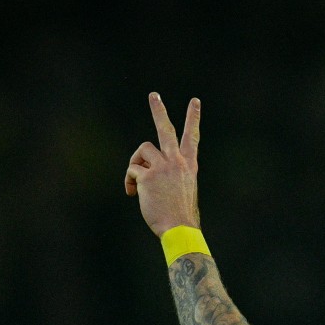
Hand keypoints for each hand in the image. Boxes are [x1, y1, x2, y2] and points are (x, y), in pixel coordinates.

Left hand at [124, 92, 200, 237]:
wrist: (180, 228)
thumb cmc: (181, 216)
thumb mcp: (184, 191)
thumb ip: (173, 177)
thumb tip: (153, 174)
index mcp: (189, 166)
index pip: (192, 137)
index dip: (193, 118)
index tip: (195, 101)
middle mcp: (177, 162)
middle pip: (166, 129)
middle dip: (159, 111)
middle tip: (154, 96)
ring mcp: (162, 167)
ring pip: (143, 149)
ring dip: (136, 162)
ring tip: (136, 182)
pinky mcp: (147, 176)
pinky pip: (132, 170)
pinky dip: (130, 182)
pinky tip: (133, 194)